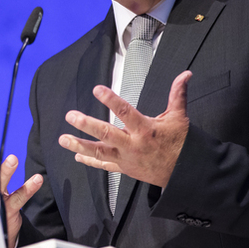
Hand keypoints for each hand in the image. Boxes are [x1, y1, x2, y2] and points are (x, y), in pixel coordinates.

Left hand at [58, 71, 191, 187]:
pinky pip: (104, 165)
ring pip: (99, 152)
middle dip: (87, 125)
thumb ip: (178, 94)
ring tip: (63, 139)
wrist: (183, 173)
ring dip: (79, 145)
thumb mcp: (179, 117)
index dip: (111, 100)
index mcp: (145, 129)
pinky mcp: (124, 168)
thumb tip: (185, 74)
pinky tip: (77, 155)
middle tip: (71, 116)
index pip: (125, 112)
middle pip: (106, 134)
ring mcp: (126, 158)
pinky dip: (90, 161)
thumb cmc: (180, 143)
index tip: (97, 89)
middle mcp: (133, 145)